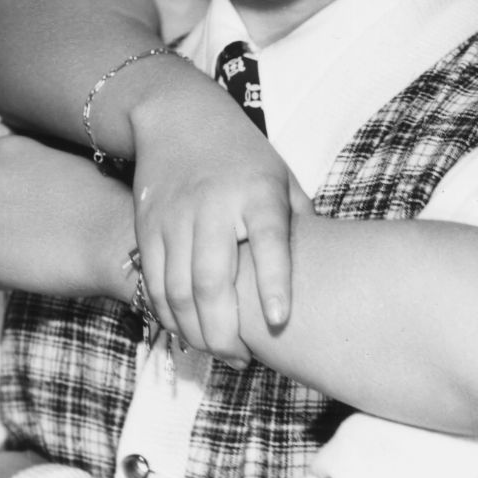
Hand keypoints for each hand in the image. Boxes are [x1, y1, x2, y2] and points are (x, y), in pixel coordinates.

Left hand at [0, 133, 133, 296]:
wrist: (115, 237)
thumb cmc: (104, 201)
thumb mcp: (64, 161)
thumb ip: (33, 169)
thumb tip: (22, 193)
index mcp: (1, 148)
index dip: (23, 198)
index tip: (48, 207)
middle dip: (7, 221)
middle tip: (46, 231)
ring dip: (5, 249)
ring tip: (45, 249)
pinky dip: (4, 277)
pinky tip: (36, 267)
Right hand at [129, 80, 298, 363]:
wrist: (177, 116)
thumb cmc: (243, 155)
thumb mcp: (280, 178)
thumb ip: (299, 224)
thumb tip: (328, 271)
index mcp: (258, 193)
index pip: (269, 242)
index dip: (274, 285)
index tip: (281, 321)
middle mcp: (214, 206)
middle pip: (213, 281)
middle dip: (226, 333)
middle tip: (244, 361)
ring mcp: (176, 218)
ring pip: (179, 293)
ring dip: (198, 334)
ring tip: (221, 354)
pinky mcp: (149, 228)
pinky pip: (154, 285)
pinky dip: (170, 318)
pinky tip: (189, 333)